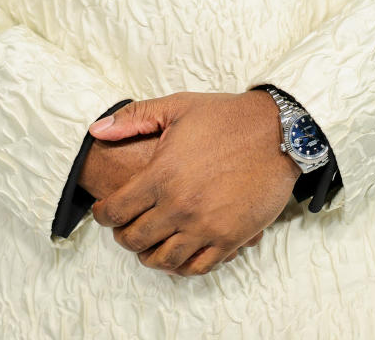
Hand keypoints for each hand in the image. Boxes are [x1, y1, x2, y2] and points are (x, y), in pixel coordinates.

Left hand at [87, 89, 297, 275]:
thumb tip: (97, 129)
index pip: (116, 211)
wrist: (277, 132)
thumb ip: (133, 118)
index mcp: (162, 175)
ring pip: (163, 260)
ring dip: (149, 255)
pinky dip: (181, 266)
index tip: (103, 212)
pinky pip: (197, 267)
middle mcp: (179, 206)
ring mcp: (205, 226)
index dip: (102, 214)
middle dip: (123, 236)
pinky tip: (178, 254)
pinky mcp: (229, 239)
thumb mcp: (176, 107)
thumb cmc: (225, 117)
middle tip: (124, 227)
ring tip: (149, 244)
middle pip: (135, 240)